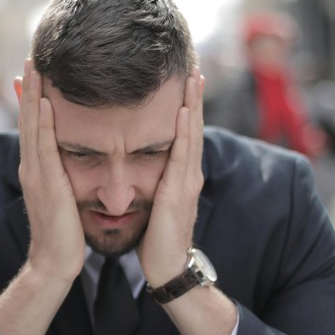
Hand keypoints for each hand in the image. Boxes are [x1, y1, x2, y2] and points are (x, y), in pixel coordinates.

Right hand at [15, 59, 85, 282]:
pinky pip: (43, 146)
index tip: (37, 70)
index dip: (34, 97)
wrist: (55, 262)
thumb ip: (61, 176)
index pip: (34, 125)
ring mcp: (35, 173)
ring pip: (31, 126)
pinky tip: (43, 102)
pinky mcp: (45, 183)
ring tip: (34, 67)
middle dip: (30, 87)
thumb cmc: (63, 233)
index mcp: (37, 168)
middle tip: (31, 56)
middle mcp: (32, 166)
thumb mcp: (62, 196)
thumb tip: (67, 162)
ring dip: (33, 95)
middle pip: (28, 118)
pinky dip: (41, 122)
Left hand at [138, 71, 204, 285]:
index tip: (183, 79)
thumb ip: (154, 184)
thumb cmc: (157, 239)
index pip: (184, 133)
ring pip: (191, 135)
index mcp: (181, 176)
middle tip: (192, 66)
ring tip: (192, 78)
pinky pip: (182, 155)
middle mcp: (188, 174)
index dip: (185, 106)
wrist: (167, 268)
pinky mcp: (179, 192)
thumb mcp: (155, 204)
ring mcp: (187, 182)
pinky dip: (183, 131)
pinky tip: (182, 112)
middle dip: (193, 97)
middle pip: (192, 126)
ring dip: (192, 105)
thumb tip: (141, 169)